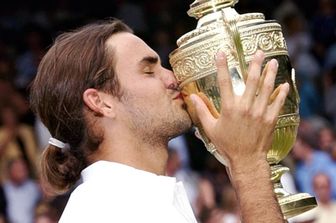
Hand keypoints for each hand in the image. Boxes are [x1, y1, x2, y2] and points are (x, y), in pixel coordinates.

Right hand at [190, 50, 288, 168]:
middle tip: (259, 52)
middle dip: (256, 64)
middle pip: (252, 80)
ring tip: (273, 62)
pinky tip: (284, 84)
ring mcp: (260, 112)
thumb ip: (202, 111)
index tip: (221, 53)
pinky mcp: (270, 119)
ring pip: (267, 88)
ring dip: (270, 73)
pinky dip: (281, 93)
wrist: (246, 160)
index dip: (222, 66)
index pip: (224, 82)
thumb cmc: (227, 144)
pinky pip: (278, 103)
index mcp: (229, 108)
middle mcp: (245, 107)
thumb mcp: (210, 129)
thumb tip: (192, 97)